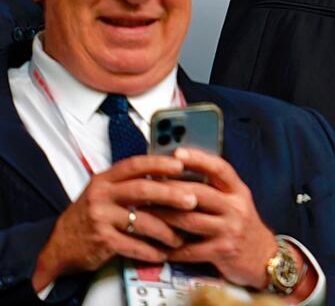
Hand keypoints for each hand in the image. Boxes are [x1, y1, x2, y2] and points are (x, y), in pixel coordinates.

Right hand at [32, 155, 195, 290]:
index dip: (159, 163)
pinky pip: (133, 245)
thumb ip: (129, 183)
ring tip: (180, 237)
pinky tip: (162, 254)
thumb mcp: (104, 193)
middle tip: (192, 200)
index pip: (134, 165)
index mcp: (104, 180)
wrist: (60, 246)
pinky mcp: (102, 240)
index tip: (181, 165)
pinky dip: (150, 251)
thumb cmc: (90, 216)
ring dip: (166, 230)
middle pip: (142, 190)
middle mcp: (101, 195)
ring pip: (142, 220)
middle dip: (171, 194)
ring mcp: (101, 218)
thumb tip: (168, 175)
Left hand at [152, 149, 277, 289]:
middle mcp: (236, 207)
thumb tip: (180, 174)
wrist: (262, 256)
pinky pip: (190, 250)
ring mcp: (230, 229)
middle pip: (199, 193)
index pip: (220, 168)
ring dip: (163, 217)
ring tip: (144, 213)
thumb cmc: (241, 225)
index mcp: (239, 191)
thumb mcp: (236, 201)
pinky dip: (171, 248)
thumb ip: (215, 189)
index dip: (199, 159)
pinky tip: (157, 246)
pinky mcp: (222, 251)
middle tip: (146, 187)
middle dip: (169, 190)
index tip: (177, 153)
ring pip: (189, 220)